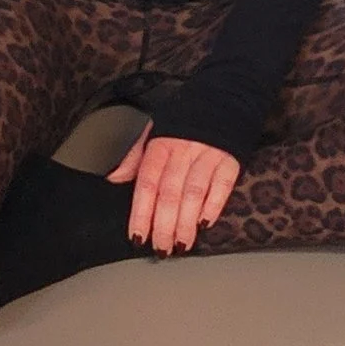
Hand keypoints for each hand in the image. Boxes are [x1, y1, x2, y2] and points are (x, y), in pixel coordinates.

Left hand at [109, 126, 239, 254]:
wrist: (223, 97)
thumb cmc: (184, 121)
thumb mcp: (155, 131)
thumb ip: (135, 157)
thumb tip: (114, 179)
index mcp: (162, 145)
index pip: (147, 183)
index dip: (141, 212)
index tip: (137, 235)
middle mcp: (183, 150)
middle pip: (170, 193)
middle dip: (163, 225)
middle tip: (160, 248)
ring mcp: (208, 154)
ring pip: (194, 193)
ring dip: (187, 222)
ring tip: (181, 244)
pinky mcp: (230, 159)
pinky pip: (222, 186)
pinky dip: (213, 205)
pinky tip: (205, 223)